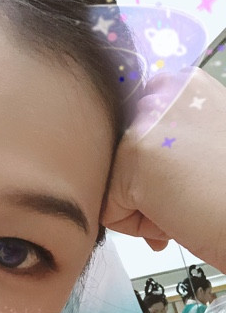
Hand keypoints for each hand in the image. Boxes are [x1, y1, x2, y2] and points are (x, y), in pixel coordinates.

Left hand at [102, 68, 225, 270]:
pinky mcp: (133, 156)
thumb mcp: (204, 145)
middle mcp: (163, 92)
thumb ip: (168, 142)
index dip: (154, 166)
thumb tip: (136, 163)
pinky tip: (179, 216)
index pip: (132, 131)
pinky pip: (110, 209)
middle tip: (190, 194)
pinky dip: (138, 226)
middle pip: (120, 156)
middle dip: (147, 187)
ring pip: (114, 182)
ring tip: (190, 204)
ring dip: (146, 207)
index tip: (184, 176)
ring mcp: (145, 122)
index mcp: (184, 86)